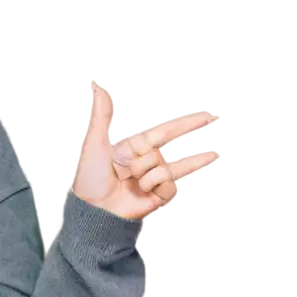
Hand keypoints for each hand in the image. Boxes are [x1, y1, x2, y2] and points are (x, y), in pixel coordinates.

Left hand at [70, 79, 216, 220]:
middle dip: (161, 147)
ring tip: (127, 182)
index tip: (206, 117)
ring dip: (143, 173)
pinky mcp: (159, 196)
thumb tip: (98, 87)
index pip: (165, 132)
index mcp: (135, 148)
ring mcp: (154, 179)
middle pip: (161, 148)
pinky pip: (167, 183)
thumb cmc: (91, 177)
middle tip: (177, 139)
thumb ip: (101, 116)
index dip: (185, 124)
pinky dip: (153, 186)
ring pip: (162, 167)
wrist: (94, 209)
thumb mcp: (95, 143)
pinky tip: (142, 192)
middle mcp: (147, 162)